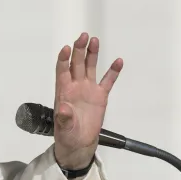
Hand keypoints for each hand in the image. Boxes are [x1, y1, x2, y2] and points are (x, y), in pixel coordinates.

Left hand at [53, 33, 122, 169]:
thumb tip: (63, 108)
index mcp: (64, 91)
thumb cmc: (68, 135)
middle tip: (83, 36)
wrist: (79, 143)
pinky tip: (118, 61)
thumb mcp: (64, 127)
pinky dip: (113, 72)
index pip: (62, 71)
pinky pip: (107, 81)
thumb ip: (64, 117)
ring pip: (90, 67)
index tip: (66, 49)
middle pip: (77, 63)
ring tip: (95, 41)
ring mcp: (88, 90)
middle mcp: (75, 86)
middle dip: (79, 50)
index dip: (63, 59)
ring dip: (92, 54)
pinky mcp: (100, 96)